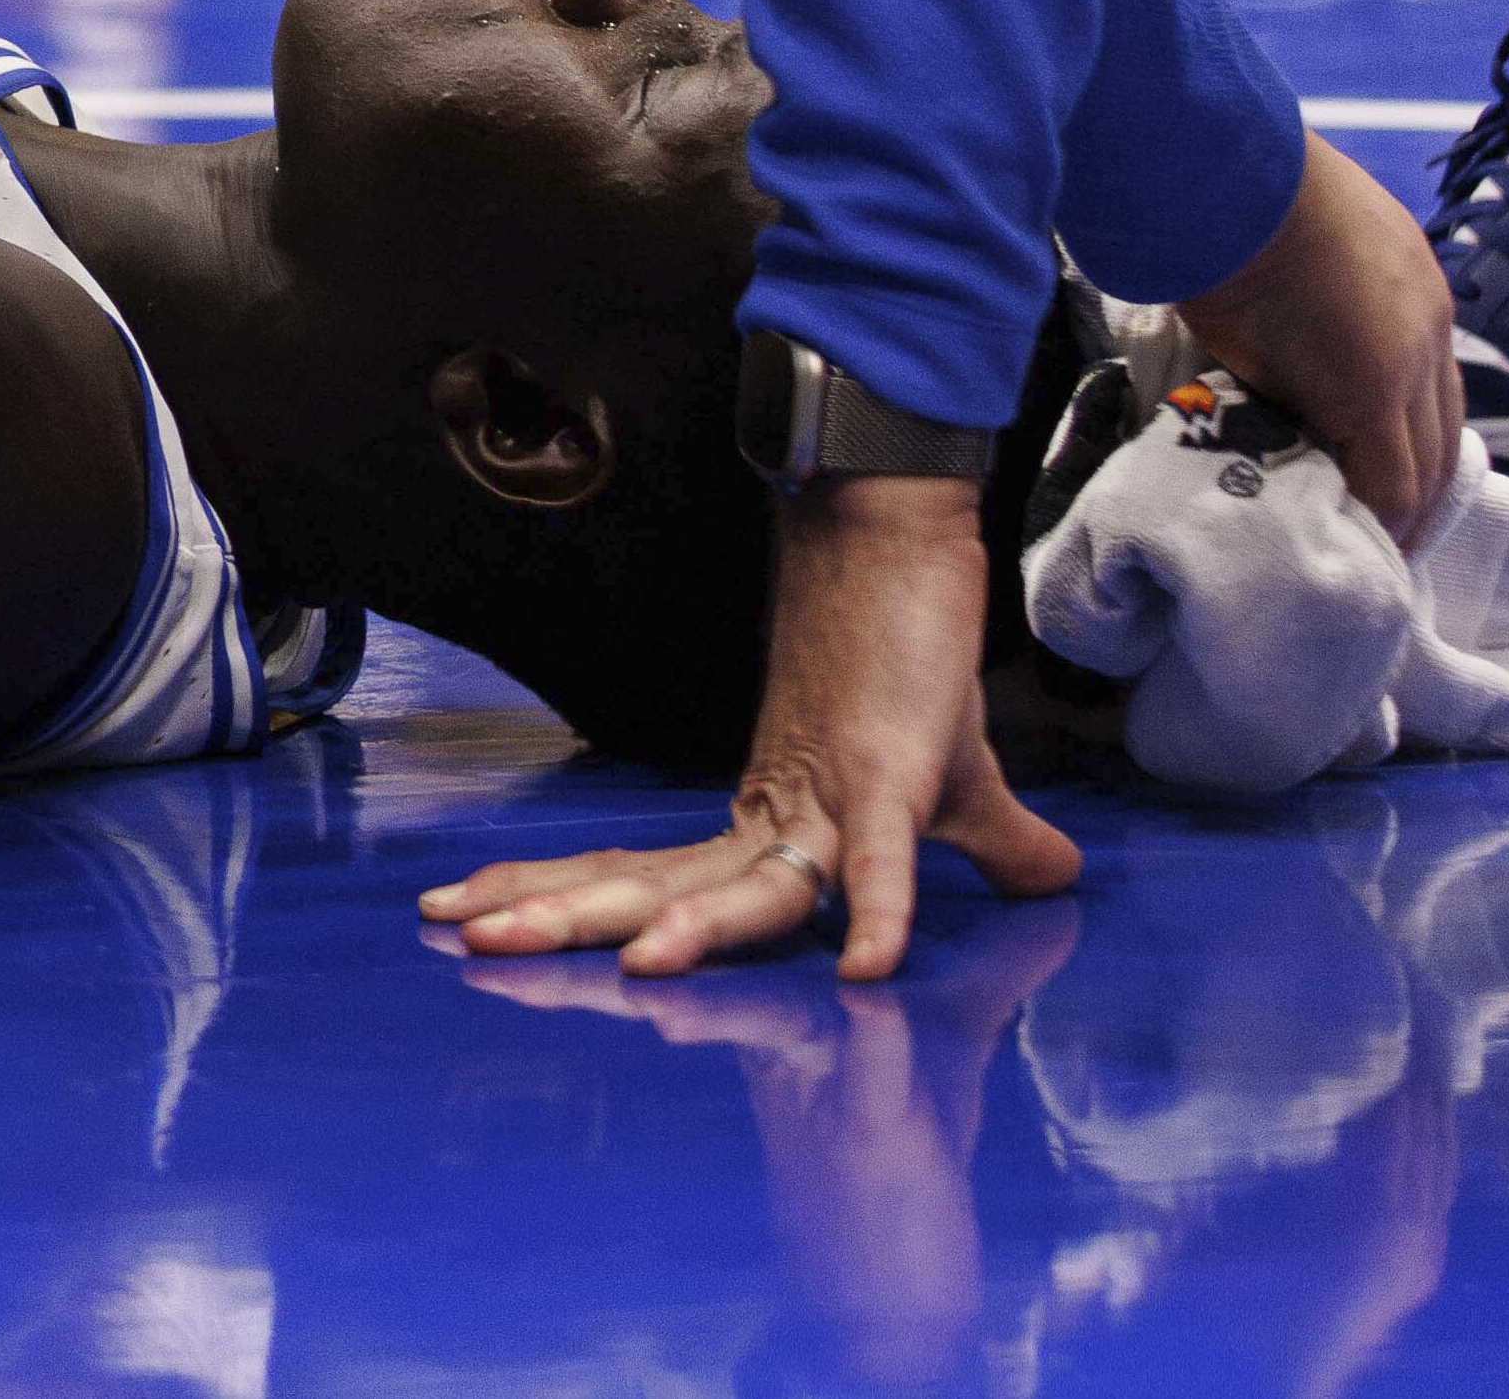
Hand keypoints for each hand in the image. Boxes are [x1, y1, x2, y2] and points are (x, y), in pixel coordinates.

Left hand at [422, 476, 1079, 981]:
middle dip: (561, 913)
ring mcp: (830, 796)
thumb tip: (1053, 880)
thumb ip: (984, 848)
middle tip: (456, 932)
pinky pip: (884, 858)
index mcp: (767, 823)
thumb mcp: (949, 786)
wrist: (898, 537)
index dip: (561, 900)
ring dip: (693, 924)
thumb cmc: (910, 661)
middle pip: (657, 882)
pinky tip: (867, 969)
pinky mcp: (892, 774)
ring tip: (638, 971)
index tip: (467, 919)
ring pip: (748, 882)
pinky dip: (882, 910)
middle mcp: (777, 815)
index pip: (643, 875)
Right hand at [1178, 131, 1462, 549]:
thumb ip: (1297, 297)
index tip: (1380, 484)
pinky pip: (1388, 481)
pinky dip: (1373, 517)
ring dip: (1397, 515)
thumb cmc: (1235, 200)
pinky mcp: (1371, 395)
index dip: (1410, 442)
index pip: (1432, 389)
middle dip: (1417, 492)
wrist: (1229, 180)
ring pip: (1426, 467)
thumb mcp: (1288, 246)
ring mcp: (1407, 361)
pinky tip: (1343, 539)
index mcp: (1412, 287)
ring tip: (1360, 554)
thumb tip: (1260, 337)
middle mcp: (1427, 328)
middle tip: (1378, 537)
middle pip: (1443, 436)